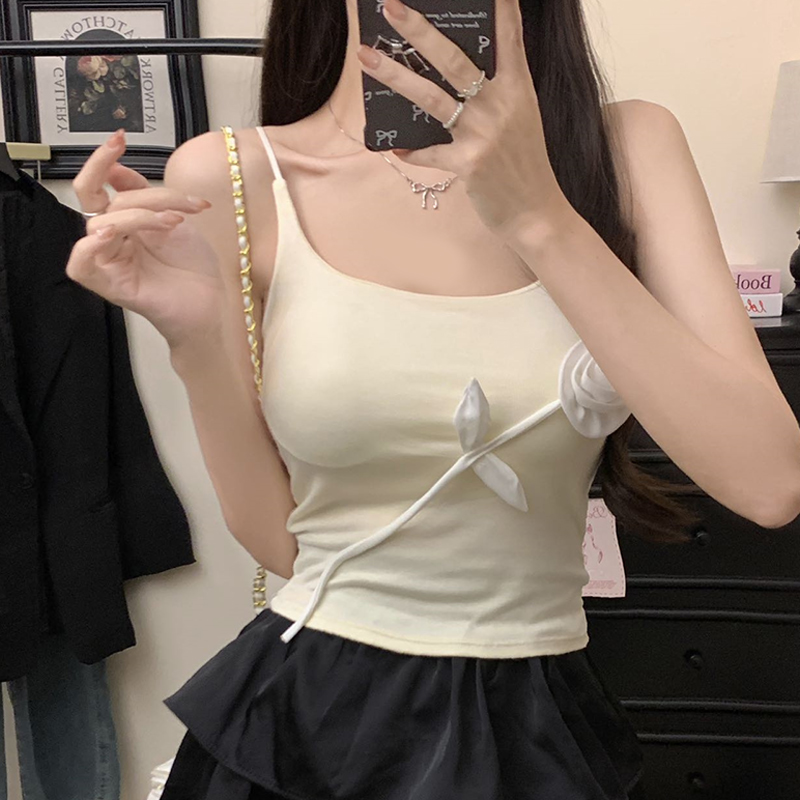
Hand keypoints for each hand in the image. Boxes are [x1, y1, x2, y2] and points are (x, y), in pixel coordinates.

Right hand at [66, 129, 224, 350]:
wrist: (212, 303)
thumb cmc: (194, 267)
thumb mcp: (174, 219)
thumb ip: (145, 195)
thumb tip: (116, 168)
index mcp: (124, 222)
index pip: (100, 187)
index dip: (103, 160)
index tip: (119, 137)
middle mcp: (112, 239)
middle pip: (97, 198)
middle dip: (104, 168)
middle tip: (120, 148)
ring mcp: (109, 261)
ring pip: (103, 223)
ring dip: (139, 215)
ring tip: (174, 222)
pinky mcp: (112, 286)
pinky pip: (81, 264)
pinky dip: (91, 246)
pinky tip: (112, 236)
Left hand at [357, 0, 571, 241]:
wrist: (535, 213)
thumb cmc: (524, 166)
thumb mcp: (521, 120)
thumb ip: (497, 93)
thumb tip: (458, 77)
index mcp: (517, 89)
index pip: (508, 38)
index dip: (500, 8)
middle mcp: (499, 105)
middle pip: (453, 60)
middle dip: (419, 31)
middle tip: (391, 7)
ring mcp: (482, 134)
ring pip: (430, 97)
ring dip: (395, 75)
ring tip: (367, 57)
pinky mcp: (467, 163)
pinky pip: (428, 152)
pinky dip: (411, 150)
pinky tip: (395, 147)